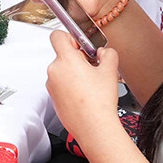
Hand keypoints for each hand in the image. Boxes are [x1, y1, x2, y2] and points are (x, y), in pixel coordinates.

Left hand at [46, 33, 125, 153]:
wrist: (94, 127)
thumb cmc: (99, 102)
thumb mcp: (110, 71)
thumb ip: (108, 53)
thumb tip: (104, 52)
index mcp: (66, 60)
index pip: (57, 35)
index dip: (70, 37)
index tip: (81, 44)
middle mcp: (54, 71)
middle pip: (62, 54)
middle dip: (77, 58)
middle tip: (92, 67)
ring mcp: (52, 85)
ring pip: (61, 70)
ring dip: (74, 72)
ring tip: (90, 83)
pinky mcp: (53, 97)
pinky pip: (60, 84)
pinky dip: (70, 85)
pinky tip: (84, 94)